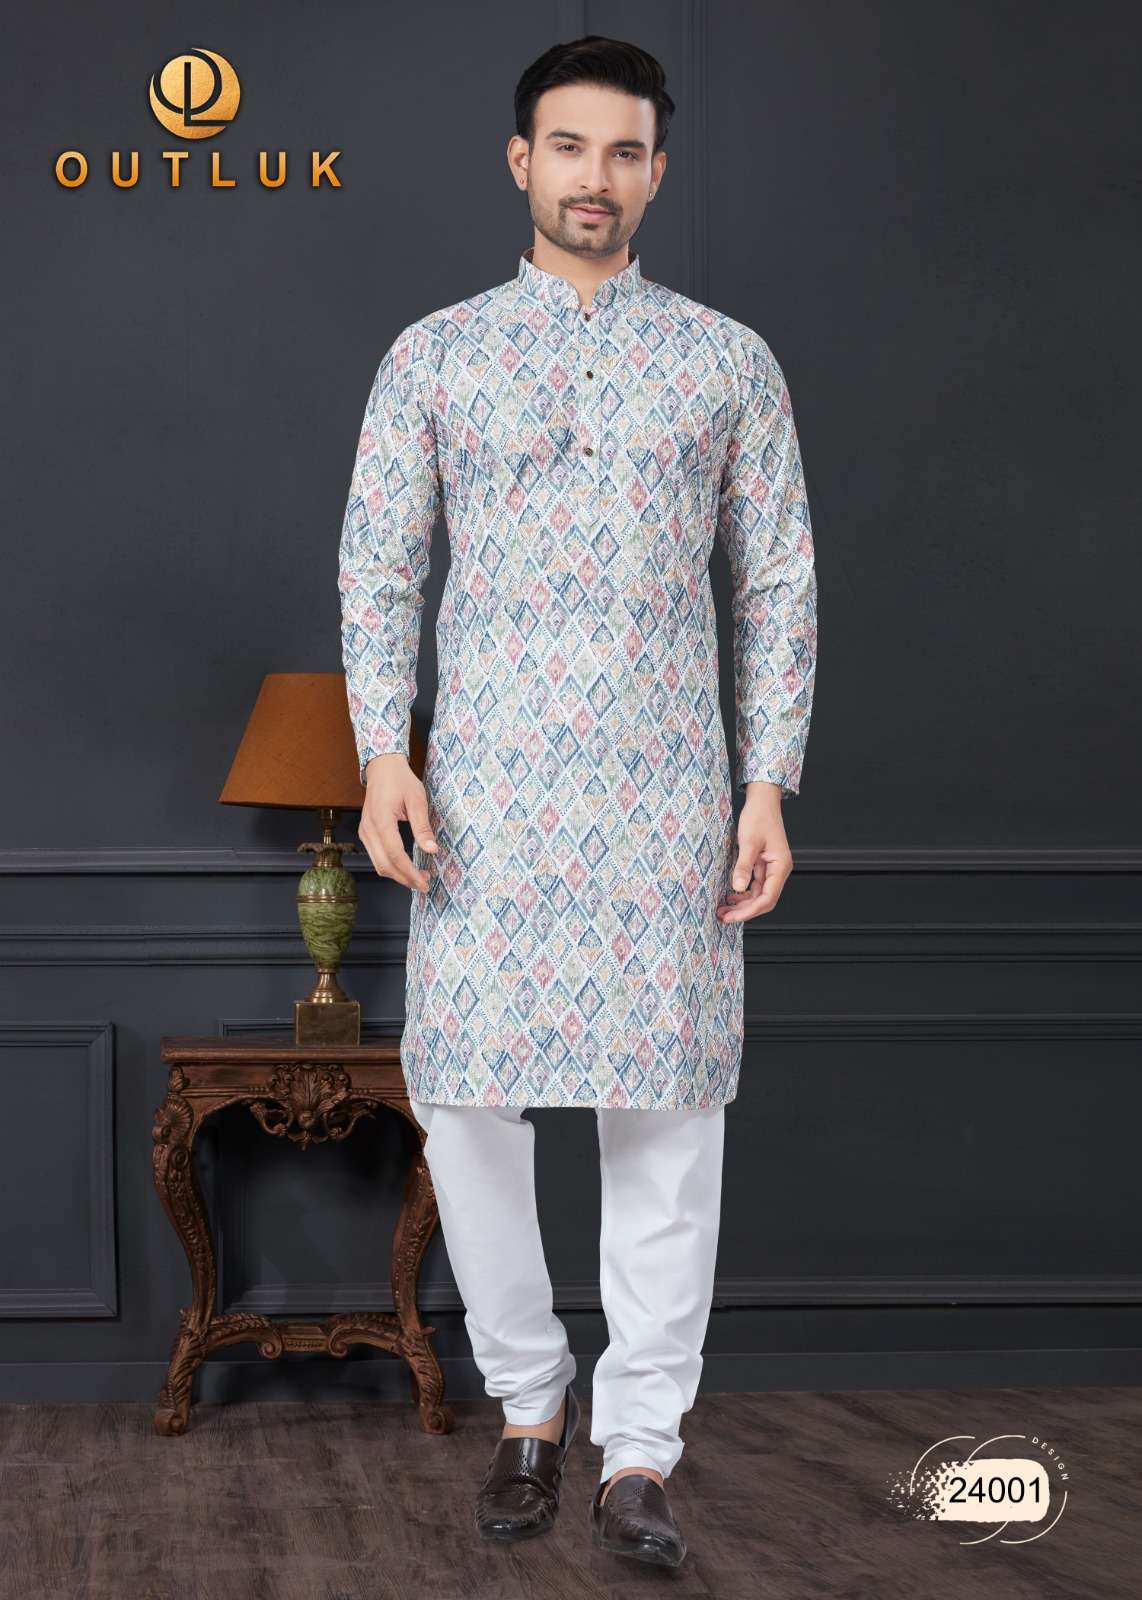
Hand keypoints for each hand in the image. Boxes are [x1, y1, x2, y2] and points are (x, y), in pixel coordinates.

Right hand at [358, 753, 438, 892]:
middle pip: (384, 865)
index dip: (410, 872)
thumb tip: (432, 850)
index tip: (424, 882)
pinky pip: (376, 857)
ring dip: (398, 875)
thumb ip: (423, 827)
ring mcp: (364, 832)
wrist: (382, 768)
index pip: (396, 855)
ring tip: (418, 878)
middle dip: (405, 879)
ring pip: (378, 864)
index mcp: (381, 821)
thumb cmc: (401, 781)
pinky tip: (406, 867)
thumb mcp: (417, 800)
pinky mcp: (366, 833)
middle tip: (424, 884)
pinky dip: (391, 866)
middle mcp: (368, 830)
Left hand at [716, 781, 791, 922]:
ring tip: (724, 909)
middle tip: (724, 917)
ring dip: (742, 903)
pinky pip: (754, 885)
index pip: (767, 898)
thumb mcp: (748, 842)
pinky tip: (730, 895)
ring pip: (758, 894)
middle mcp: (778, 870)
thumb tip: (738, 888)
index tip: (733, 916)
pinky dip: (742, 892)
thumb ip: (743, 866)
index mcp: (780, 866)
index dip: (750, 910)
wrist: (762, 800)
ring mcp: (771, 868)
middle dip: (744, 911)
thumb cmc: (759, 817)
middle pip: (763, 900)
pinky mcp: (763, 865)